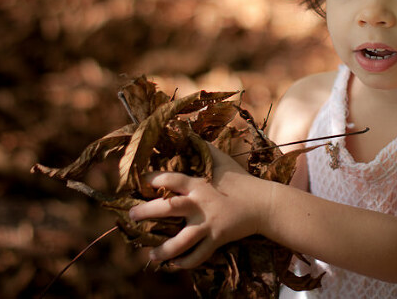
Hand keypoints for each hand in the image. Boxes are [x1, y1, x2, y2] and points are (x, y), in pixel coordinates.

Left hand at [129, 146, 271, 267]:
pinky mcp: (217, 238)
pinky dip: (186, 262)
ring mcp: (208, 223)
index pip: (170, 179)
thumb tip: (188, 131)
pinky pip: (198, 255)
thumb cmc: (242, 179)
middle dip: (146, 213)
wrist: (264, 203)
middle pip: (167, 209)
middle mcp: (200, 204)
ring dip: (163, 250)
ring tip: (151, 255)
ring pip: (180, 241)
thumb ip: (204, 148)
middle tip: (132, 216)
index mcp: (199, 184)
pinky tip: (175, 264)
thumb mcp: (223, 160)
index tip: (140, 182)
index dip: (152, 179)